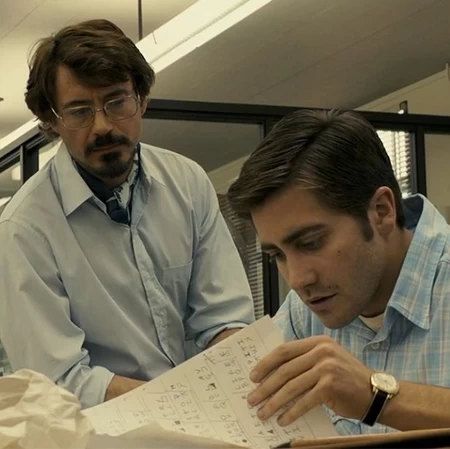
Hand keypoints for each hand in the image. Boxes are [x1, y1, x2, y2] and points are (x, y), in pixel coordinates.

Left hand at [247, 336, 372, 425]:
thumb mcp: (325, 360)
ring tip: (263, 413)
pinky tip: (283, 420)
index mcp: (316, 342)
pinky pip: (305, 400)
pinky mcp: (331, 385)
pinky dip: (292, 412)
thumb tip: (271, 374)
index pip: (284, 350)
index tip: (253, 376)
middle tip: (252, 398)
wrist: (375, 392)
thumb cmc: (346, 377)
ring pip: (292, 386)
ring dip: (274, 402)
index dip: (266, 364)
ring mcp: (326, 367)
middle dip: (265, 386)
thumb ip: (303, 361)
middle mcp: (321, 351)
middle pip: (285, 369)